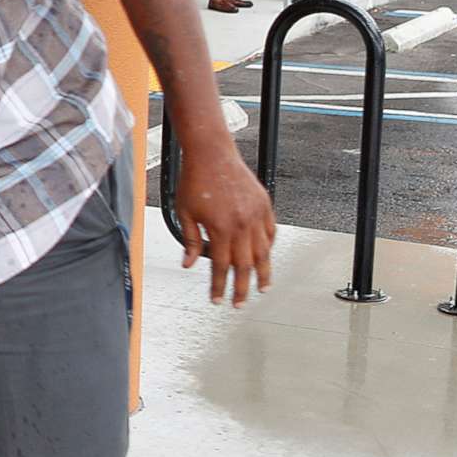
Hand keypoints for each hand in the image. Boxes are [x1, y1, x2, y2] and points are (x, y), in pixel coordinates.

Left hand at [171, 137, 275, 306]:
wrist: (211, 153)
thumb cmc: (195, 180)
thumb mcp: (185, 212)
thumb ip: (190, 241)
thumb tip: (189, 264)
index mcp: (220, 227)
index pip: (221, 267)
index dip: (219, 286)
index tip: (218, 300)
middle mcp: (241, 223)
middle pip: (245, 265)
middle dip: (242, 288)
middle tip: (240, 303)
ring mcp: (255, 214)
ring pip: (264, 251)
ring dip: (263, 272)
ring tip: (263, 287)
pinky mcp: (264, 204)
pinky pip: (271, 231)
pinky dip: (269, 246)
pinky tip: (265, 256)